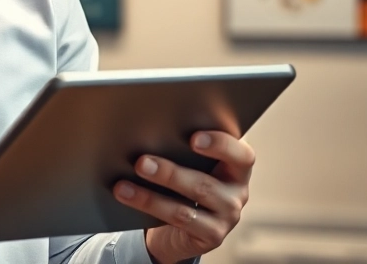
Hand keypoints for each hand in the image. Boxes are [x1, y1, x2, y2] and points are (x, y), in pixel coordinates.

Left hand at [113, 131, 254, 263]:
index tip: (193, 138)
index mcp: (236, 167)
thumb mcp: (188, 163)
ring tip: (124, 185)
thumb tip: (145, 129)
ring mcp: (227, 217)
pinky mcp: (213, 236)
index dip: (221, 145)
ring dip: (153, 193)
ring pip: (188, 204)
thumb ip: (181, 147)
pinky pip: (180, 220)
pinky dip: (150, 205)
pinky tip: (127, 196)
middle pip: (206, 182)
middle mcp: (237, 192)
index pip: (242, 155)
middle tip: (141, 162)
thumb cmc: (182, 183)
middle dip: (170, 172)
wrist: (177, 227)